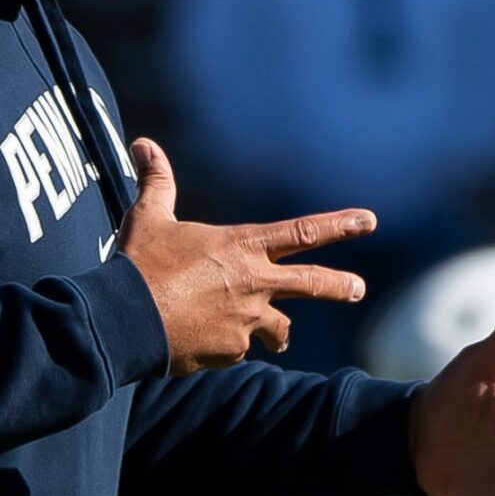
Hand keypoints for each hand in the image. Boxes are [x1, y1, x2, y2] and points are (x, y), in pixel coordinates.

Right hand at [116, 138, 373, 375]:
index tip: (368, 221)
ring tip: (277, 341)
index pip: (302, 232)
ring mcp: (246, 320)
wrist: (125, 318)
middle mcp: (254, 283)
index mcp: (242, 246)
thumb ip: (157, 182)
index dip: (339, 225)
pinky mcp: (231, 351)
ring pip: (276, 330)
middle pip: (313, 284)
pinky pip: (236, 350)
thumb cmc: (139, 264)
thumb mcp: (149, 218)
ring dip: (276, 334)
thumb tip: (144, 144)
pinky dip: (225, 346)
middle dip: (339, 285)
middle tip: (358, 289)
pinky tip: (202, 343)